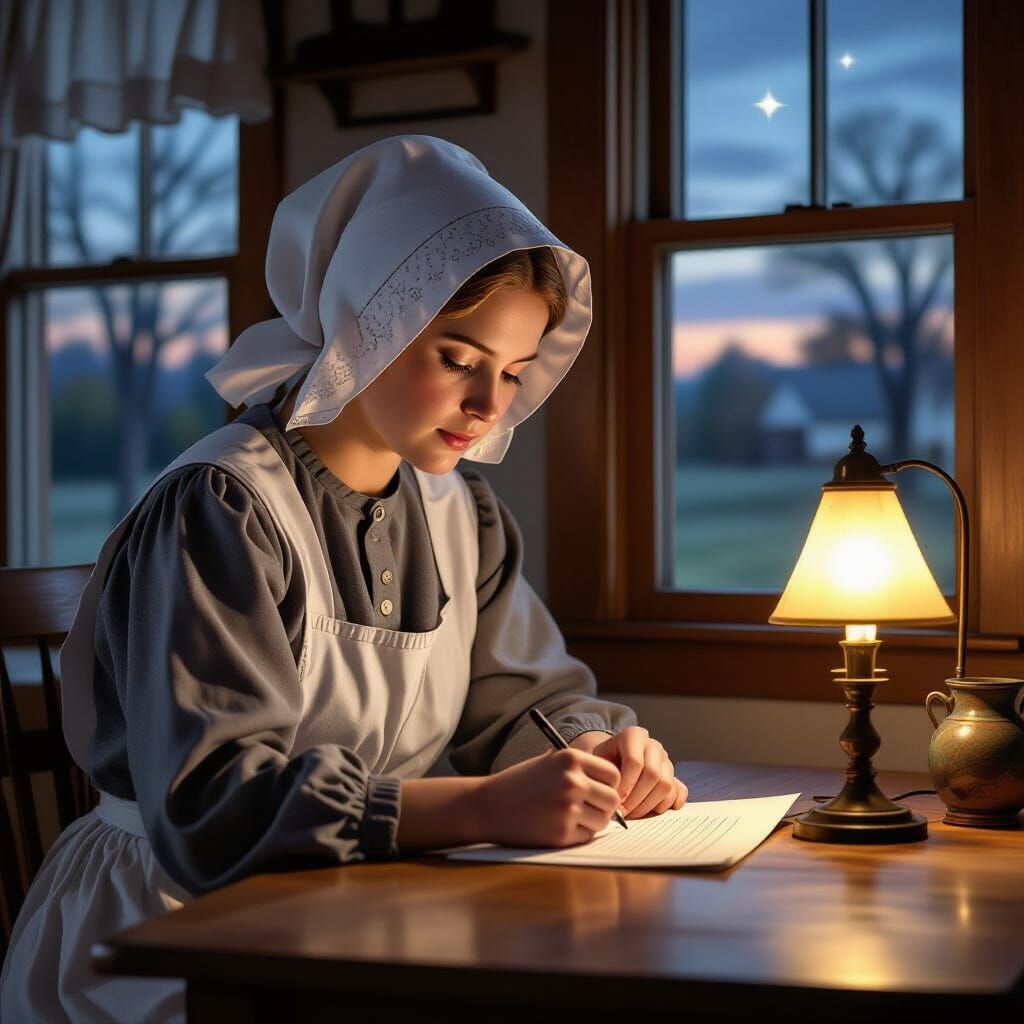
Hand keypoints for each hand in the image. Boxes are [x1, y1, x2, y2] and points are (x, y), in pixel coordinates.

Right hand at [473, 748, 621, 847]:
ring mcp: (568, 808)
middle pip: (612, 799)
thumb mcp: (548, 762)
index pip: (613, 774)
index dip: (607, 784)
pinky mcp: (561, 833)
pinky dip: (577, 834)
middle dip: (604, 806)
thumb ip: (578, 768)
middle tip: (589, 808)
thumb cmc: (520, 783)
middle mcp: (572, 781)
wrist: (488, 805)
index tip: (598, 790)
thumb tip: (615, 783)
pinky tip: (557, 825)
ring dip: (592, 822)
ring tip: (570, 816)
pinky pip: (586, 836)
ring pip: (602, 820)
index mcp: (571, 758)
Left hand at [572, 727, 686, 818]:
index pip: (634, 761)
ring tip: (632, 812)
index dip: (625, 784)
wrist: (613, 759)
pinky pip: (679, 791)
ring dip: (648, 805)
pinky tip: (653, 810)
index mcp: (634, 735)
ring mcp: (666, 761)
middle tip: (623, 812)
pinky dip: (668, 804)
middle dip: (636, 798)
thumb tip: (613, 801)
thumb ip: (603, 776)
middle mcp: (653, 745)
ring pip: (666, 785)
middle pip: (653, 774)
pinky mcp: (675, 775)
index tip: (615, 800)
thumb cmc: (603, 762)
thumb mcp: (597, 762)